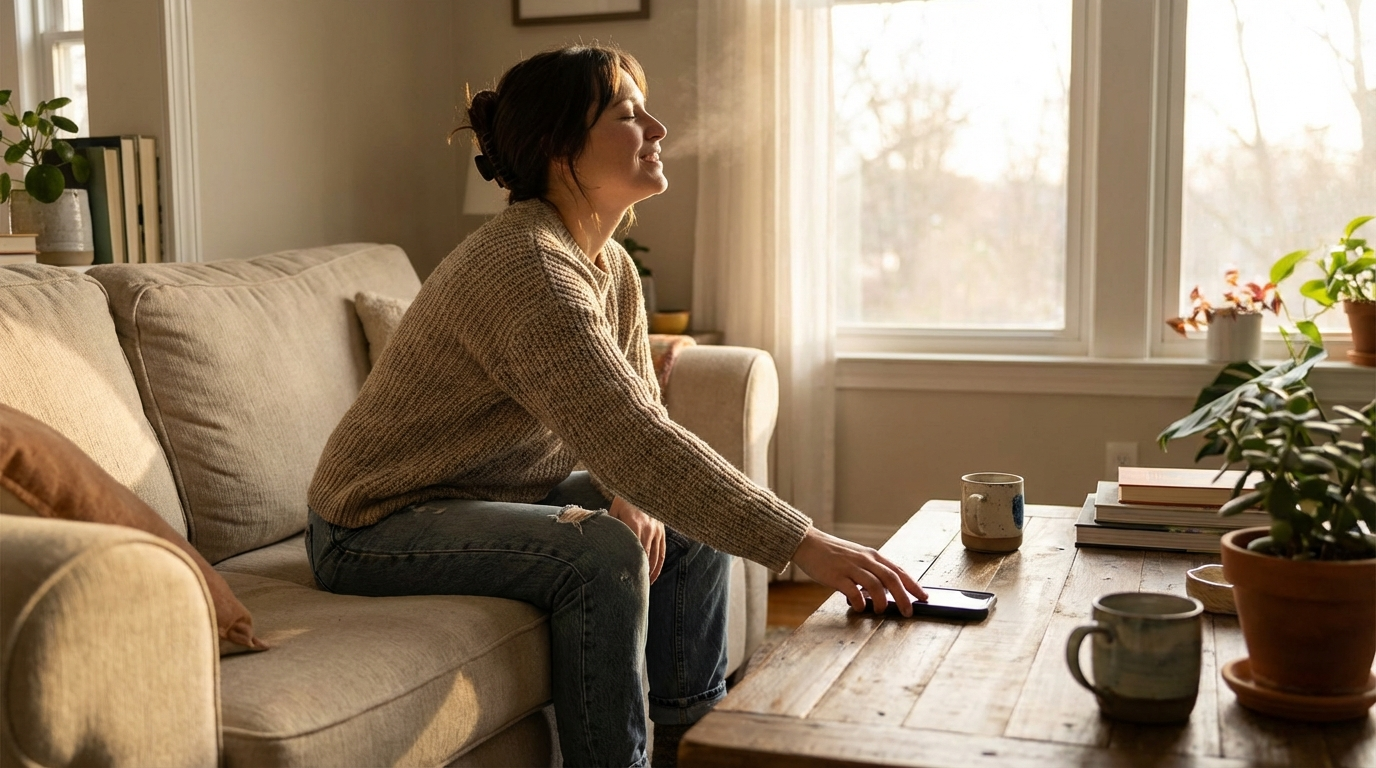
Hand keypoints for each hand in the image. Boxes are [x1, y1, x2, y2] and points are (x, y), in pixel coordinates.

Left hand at [609, 496, 665, 583]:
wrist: (643, 485)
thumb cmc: (624, 499)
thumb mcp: (614, 511)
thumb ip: (611, 527)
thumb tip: (601, 543)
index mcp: (634, 524)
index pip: (633, 551)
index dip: (630, 566)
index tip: (624, 579)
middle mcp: (648, 529)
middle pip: (644, 557)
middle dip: (639, 574)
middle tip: (632, 588)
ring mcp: (657, 531)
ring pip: (654, 557)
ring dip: (649, 573)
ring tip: (642, 586)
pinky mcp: (662, 531)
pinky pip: (661, 552)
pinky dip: (658, 566)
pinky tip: (652, 576)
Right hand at [790, 526, 926, 615]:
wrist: (808, 543)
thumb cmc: (833, 554)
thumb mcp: (856, 558)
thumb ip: (870, 572)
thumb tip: (885, 592)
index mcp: (872, 555)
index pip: (899, 570)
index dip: (913, 585)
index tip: (924, 597)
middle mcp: (865, 560)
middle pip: (892, 578)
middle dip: (904, 597)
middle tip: (909, 612)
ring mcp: (851, 566)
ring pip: (875, 584)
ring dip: (883, 601)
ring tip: (883, 611)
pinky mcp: (836, 575)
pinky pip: (853, 590)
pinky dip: (860, 601)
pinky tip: (860, 607)